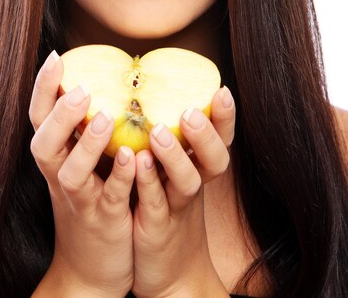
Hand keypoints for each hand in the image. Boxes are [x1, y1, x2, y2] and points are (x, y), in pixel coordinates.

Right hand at [29, 51, 135, 297]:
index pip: (39, 117)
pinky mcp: (103, 220)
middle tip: (81, 88)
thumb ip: (87, 127)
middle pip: (44, 144)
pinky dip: (119, 178)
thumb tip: (107, 77)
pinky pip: (108, 198)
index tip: (57, 56)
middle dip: (59, 115)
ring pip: (71, 173)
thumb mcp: (83, 162)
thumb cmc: (93, 199)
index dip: (43, 88)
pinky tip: (134, 158)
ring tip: (104, 117)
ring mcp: (79, 200)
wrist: (92, 268)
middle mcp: (60, 176)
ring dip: (86, 144)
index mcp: (56, 156)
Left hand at [132, 86, 234, 297]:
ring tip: (157, 132)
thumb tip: (148, 89)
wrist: (170, 274)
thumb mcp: (174, 172)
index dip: (226, 117)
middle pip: (215, 159)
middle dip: (205, 134)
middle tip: (190, 111)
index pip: (221, 138)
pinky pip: (156, 203)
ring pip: (187, 181)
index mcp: (200, 167)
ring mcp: (179, 207)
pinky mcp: (158, 228)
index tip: (222, 90)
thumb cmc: (167, 208)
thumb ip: (169, 137)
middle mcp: (196, 184)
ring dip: (175, 156)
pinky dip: (149, 182)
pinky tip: (137, 162)